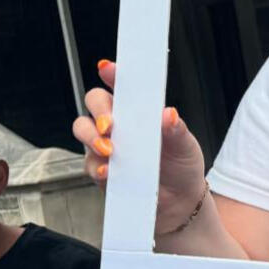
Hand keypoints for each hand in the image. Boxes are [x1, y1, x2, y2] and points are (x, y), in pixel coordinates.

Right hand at [72, 60, 207, 234]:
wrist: (179, 200)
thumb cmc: (181, 164)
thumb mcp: (185, 145)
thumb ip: (176, 129)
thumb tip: (168, 114)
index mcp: (139, 109)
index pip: (122, 85)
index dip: (112, 73)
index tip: (107, 68)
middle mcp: (119, 123)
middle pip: (94, 101)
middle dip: (98, 110)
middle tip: (110, 125)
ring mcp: (106, 145)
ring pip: (83, 129)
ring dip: (92, 137)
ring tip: (110, 150)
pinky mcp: (101, 169)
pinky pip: (89, 164)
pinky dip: (96, 166)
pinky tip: (108, 171)